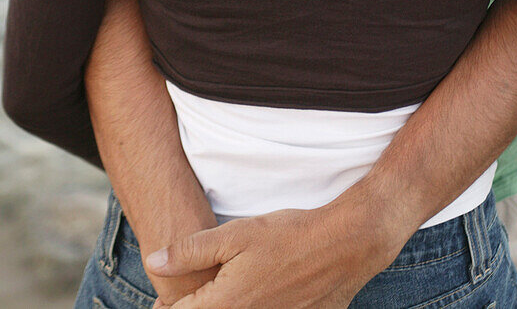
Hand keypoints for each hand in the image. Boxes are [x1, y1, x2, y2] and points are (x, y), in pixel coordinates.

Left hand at [146, 196, 404, 308]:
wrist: (343, 246)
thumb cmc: (290, 236)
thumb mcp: (237, 233)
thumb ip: (191, 250)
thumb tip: (153, 261)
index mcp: (224, 305)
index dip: (168, 307)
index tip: (165, 301)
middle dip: (195, 308)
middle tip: (195, 295)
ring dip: (223, 307)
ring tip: (228, 293)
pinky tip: (258, 295)